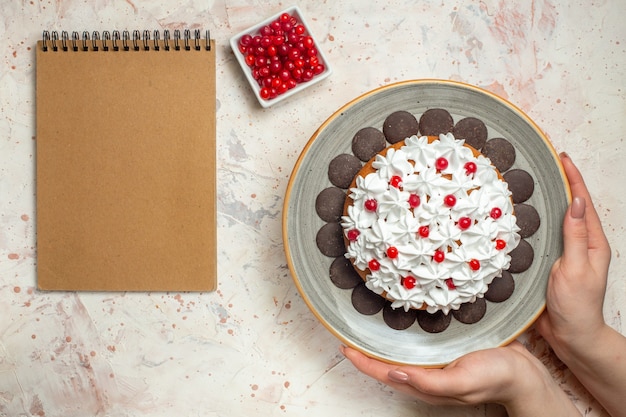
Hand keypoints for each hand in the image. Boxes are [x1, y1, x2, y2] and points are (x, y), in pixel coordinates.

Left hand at [341, 342, 578, 415]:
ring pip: (401, 352)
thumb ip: (430, 381)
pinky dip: (404, 334)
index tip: (343, 345)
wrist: (525, 373)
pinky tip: (400, 320)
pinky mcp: (446, 349)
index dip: (361, 360)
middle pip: (387, 362)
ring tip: (366, 323)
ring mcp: (436, 362)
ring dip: (382, 340)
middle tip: (348, 329)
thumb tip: (396, 374)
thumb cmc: (496, 377)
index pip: (383, 373)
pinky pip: (418, 343)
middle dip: (366, 349)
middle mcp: (426, 374)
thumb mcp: (462, 381)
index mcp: (426, 384)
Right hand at [535, 152, 611, 358]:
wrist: (570, 336)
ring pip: (555, 219)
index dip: (573, 178)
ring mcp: (564, 253)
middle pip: (569, 206)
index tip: (561, 157)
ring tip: (532, 181)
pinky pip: (543, 236)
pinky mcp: (550, 262)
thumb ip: (575, 237)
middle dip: (560, 181)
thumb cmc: (577, 306)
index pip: (582, 202)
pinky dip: (535, 221)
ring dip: (546, 199)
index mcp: (591, 242)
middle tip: (545, 161)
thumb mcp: (576, 269)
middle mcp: (579, 243)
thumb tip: (575, 203)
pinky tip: (521, 217)